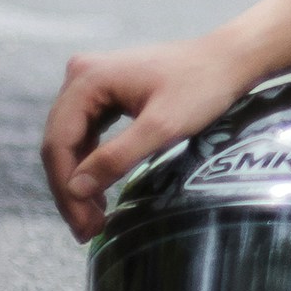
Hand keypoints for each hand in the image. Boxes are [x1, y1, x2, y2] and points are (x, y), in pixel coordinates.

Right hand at [41, 37, 255, 241]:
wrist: (231, 60)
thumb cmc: (203, 87)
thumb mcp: (162, 128)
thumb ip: (116, 157)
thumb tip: (75, 189)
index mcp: (87, 78)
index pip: (59, 144)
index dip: (66, 190)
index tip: (82, 225)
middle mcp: (81, 75)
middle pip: (61, 143)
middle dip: (71, 191)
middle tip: (86, 231)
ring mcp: (92, 82)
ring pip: (72, 141)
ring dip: (79, 181)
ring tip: (93, 219)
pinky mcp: (106, 92)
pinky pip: (87, 133)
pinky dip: (92, 164)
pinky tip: (99, 191)